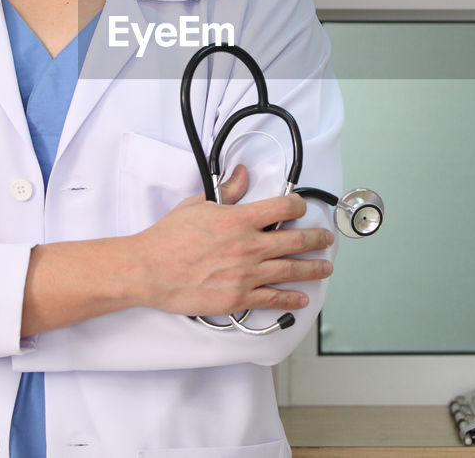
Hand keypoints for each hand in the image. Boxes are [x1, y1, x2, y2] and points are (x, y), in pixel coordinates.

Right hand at [130, 164, 333, 316]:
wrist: (149, 270)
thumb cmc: (168, 238)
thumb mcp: (198, 205)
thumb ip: (226, 192)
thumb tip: (241, 175)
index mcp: (240, 220)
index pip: (284, 208)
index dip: (298, 206)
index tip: (302, 208)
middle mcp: (249, 247)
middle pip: (297, 241)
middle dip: (317, 239)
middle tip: (326, 239)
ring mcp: (246, 275)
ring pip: (291, 270)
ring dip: (313, 268)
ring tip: (325, 267)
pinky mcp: (238, 298)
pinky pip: (273, 298)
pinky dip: (291, 298)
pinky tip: (302, 298)